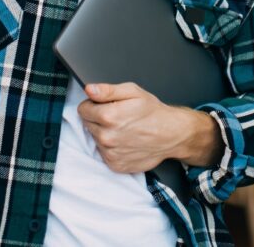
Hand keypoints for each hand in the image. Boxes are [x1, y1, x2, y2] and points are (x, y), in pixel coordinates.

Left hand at [77, 82, 221, 173]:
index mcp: (108, 116)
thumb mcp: (132, 92)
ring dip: (105, 133)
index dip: (93, 105)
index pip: (82, 109)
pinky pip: (103, 153)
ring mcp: (110, 153)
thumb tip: (89, 89)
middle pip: (87, 124)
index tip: (106, 105)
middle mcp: (106, 137)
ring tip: (124, 129)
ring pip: (95, 139)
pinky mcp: (115, 165)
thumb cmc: (153, 112)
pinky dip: (111, 147)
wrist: (171, 134)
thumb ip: (107, 90)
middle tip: (119, 117)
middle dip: (99, 119)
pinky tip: (125, 141)